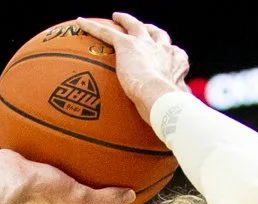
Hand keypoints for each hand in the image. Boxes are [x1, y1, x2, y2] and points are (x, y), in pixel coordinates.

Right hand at [0, 150, 135, 203]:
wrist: (5, 176)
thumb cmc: (39, 191)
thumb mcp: (77, 196)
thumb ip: (103, 198)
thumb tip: (130, 197)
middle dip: (67, 200)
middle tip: (78, 190)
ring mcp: (19, 190)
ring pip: (39, 185)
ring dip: (50, 176)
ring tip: (59, 163)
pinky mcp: (10, 170)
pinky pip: (26, 160)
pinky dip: (35, 152)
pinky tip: (41, 136)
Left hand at [76, 13, 190, 119]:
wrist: (162, 98)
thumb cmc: (172, 109)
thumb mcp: (177, 111)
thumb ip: (174, 115)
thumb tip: (175, 132)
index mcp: (176, 64)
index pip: (175, 55)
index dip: (170, 53)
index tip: (166, 54)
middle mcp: (162, 50)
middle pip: (157, 34)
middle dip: (151, 30)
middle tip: (145, 29)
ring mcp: (144, 44)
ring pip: (133, 26)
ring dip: (125, 20)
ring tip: (117, 17)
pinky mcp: (126, 45)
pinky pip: (106, 32)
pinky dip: (93, 27)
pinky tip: (80, 23)